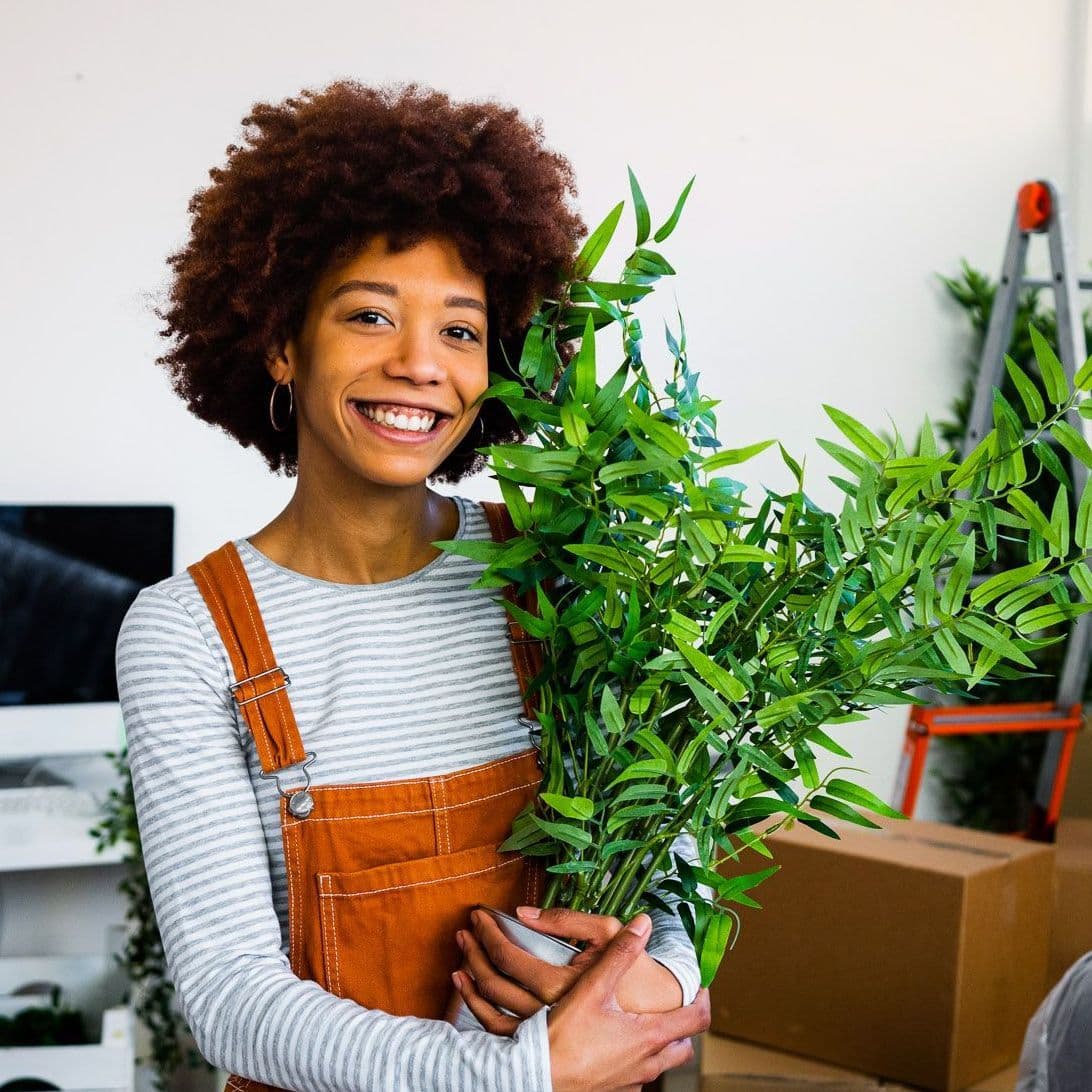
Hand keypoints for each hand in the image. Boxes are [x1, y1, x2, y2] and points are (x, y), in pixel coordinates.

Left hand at [443, 905, 683, 1035]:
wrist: (656, 1014)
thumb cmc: (631, 970)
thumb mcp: (606, 931)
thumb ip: (566, 919)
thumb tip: (524, 912)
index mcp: (563, 986)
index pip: (510, 958)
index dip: (490, 934)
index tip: (480, 916)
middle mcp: (548, 1015)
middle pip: (494, 984)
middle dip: (474, 952)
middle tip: (466, 930)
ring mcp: (544, 1035)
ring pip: (491, 1012)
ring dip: (471, 980)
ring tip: (462, 955)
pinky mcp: (545, 1045)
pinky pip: (500, 1032)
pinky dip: (478, 1008)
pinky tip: (470, 989)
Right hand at [545, 913, 709, 1091]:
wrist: (538, 1076)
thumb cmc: (565, 1037)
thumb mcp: (593, 988)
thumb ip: (620, 953)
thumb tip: (643, 924)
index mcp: (651, 1035)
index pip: (697, 1019)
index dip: (703, 1000)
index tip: (700, 987)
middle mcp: (649, 1062)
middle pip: (684, 1046)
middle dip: (684, 1024)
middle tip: (677, 1004)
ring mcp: (634, 1080)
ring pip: (662, 1062)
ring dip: (662, 1043)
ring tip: (647, 1021)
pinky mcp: (617, 1090)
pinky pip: (640, 1075)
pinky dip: (639, 1059)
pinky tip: (618, 1045)